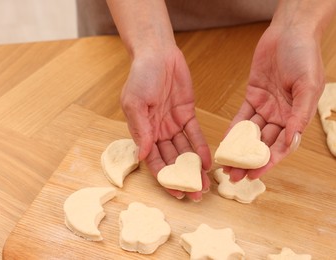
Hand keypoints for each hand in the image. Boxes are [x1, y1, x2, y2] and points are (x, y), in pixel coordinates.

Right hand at [121, 46, 211, 199]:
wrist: (157, 53)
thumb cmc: (140, 76)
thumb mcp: (135, 103)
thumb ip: (140, 130)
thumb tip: (142, 156)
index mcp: (142, 131)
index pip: (153, 160)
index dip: (165, 177)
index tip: (176, 193)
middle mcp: (158, 131)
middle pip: (171, 160)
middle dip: (183, 177)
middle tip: (196, 195)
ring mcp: (173, 124)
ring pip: (185, 151)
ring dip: (194, 167)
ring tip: (206, 184)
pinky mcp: (187, 114)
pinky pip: (195, 134)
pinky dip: (201, 148)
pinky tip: (208, 162)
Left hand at [225, 24, 324, 180]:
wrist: (288, 33)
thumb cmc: (304, 56)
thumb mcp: (308, 85)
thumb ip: (300, 113)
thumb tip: (291, 140)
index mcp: (297, 117)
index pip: (281, 146)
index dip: (268, 162)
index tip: (254, 175)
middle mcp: (282, 116)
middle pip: (263, 144)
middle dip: (249, 161)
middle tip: (234, 177)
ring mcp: (267, 108)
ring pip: (251, 134)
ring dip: (238, 149)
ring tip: (226, 165)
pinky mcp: (253, 97)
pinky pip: (241, 117)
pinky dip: (233, 130)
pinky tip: (224, 142)